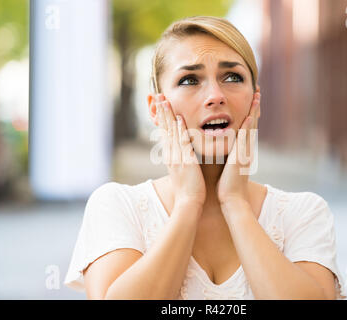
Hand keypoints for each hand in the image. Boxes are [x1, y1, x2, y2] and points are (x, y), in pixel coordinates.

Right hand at [155, 94, 205, 209]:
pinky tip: (179, 119)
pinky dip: (179, 130)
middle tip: (157, 95)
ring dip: (168, 115)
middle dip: (161, 111)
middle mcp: (170, 154)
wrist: (188, 203)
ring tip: (164, 100)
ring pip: (170, 132)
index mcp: (170, 156)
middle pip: (164, 128)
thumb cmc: (188, 190)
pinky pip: (181, 142)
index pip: (165, 133)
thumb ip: (181, 161)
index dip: (162, 118)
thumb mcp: (182, 172)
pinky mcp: (184, 161)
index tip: (160, 105)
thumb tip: (181, 155)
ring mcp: (176, 157)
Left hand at [216, 91, 260, 205]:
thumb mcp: (229, 165)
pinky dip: (247, 128)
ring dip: (254, 112)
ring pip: (251, 128)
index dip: (250, 112)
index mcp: (243, 150)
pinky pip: (244, 140)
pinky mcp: (241, 158)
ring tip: (256, 97)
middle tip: (257, 91)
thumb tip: (226, 147)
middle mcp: (247, 149)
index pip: (248, 127)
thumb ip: (230, 155)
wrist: (232, 199)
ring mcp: (246, 153)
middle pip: (253, 123)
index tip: (252, 99)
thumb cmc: (228, 185)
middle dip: (255, 107)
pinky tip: (248, 117)